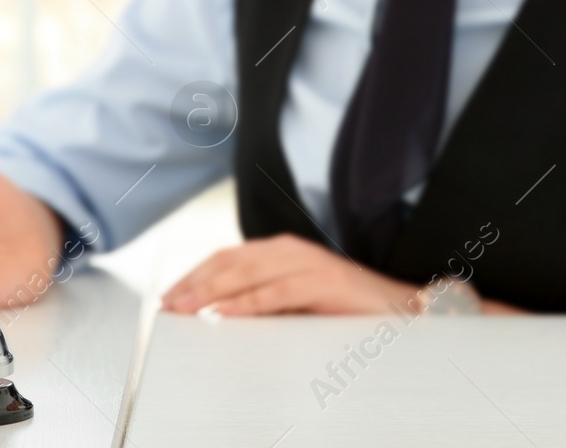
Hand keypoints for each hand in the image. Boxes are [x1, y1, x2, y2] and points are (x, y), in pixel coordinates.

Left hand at [161, 233, 419, 315]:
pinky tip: (223, 313)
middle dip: (193, 283)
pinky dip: (245, 303)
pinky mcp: (322, 281)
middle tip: (167, 305)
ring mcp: (308, 262)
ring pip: (247, 273)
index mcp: (282, 251)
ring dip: (210, 292)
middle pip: (230, 262)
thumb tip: (218, 315)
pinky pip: (275, 292)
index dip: (194, 274)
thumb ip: (264, 300)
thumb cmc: (345, 308)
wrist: (399, 306)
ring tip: (184, 309)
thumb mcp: (296, 301)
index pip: (227, 257)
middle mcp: (291, 249)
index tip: (169, 295)